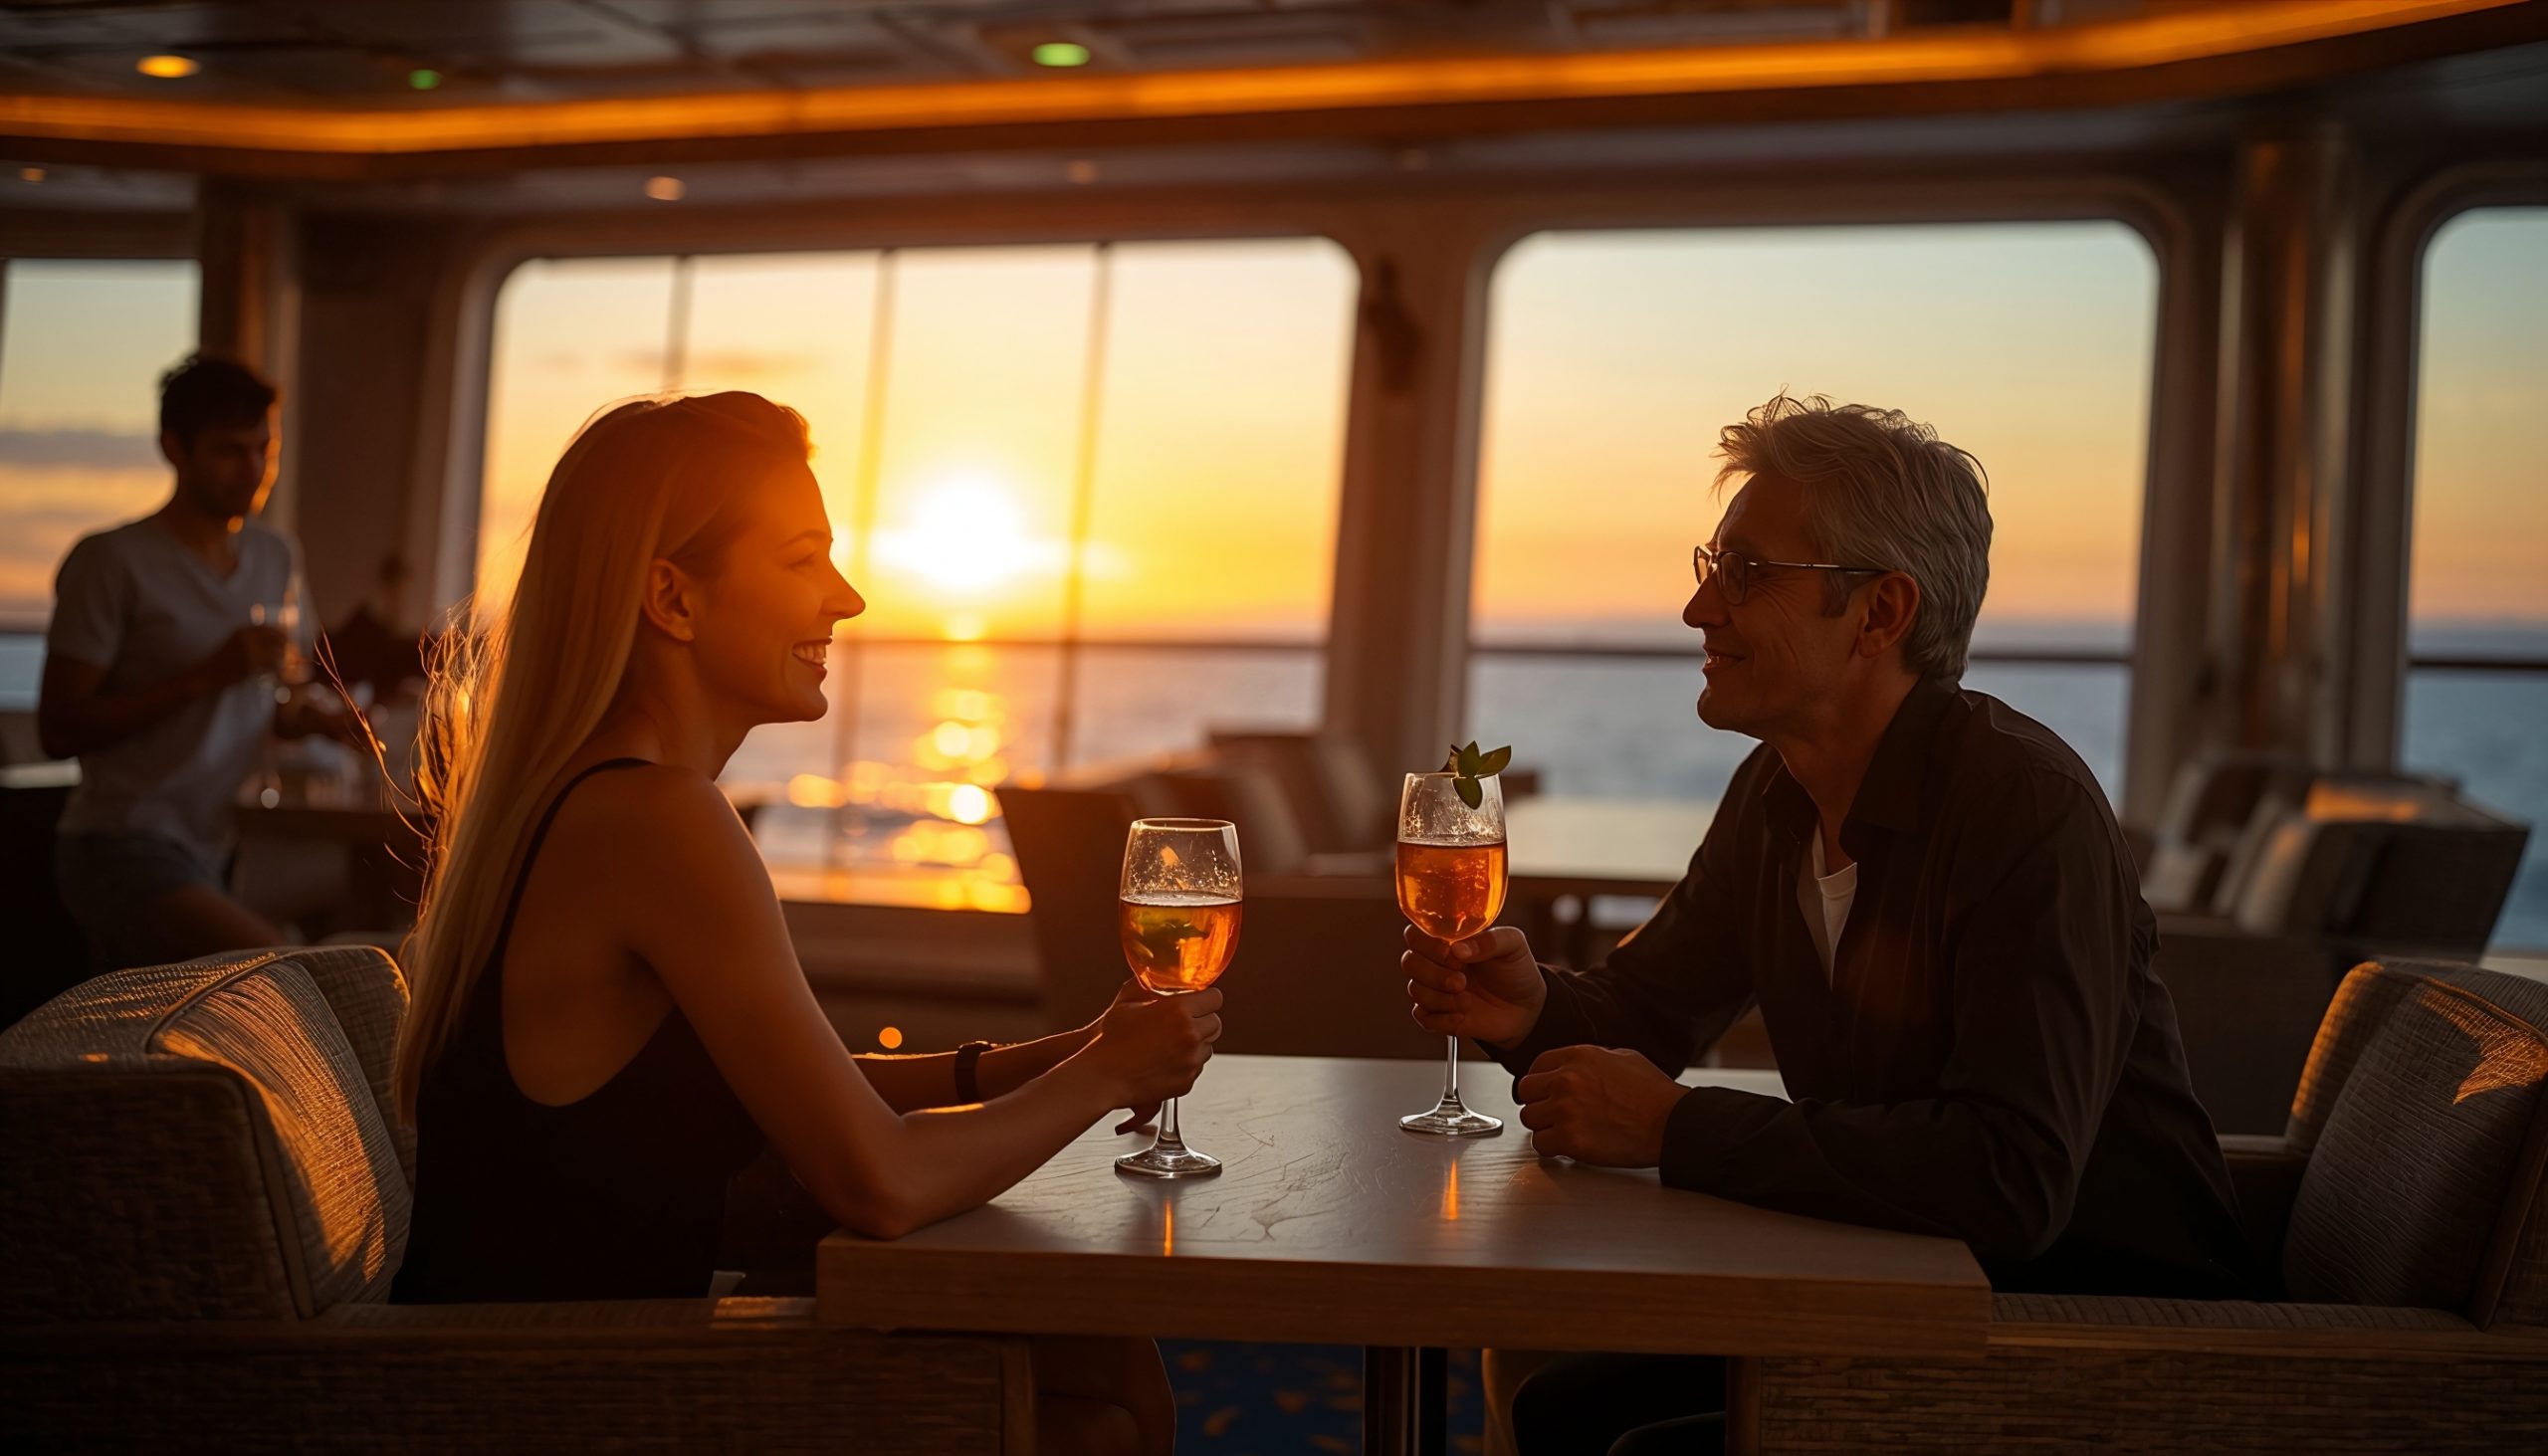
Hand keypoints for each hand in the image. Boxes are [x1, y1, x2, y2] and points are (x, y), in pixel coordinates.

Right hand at [204, 625, 288, 687]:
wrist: (208, 673)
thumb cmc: (224, 659)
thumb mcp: (236, 642)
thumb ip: (252, 638)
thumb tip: (276, 638)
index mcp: (242, 630)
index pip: (269, 628)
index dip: (281, 633)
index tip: (288, 639)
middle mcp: (246, 638)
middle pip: (276, 639)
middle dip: (286, 646)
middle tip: (291, 653)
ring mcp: (249, 651)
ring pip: (277, 653)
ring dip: (283, 658)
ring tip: (283, 663)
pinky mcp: (250, 665)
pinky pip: (271, 666)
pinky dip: (277, 669)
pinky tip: (276, 672)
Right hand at [1086, 978, 1221, 1117]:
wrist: (1102, 1076)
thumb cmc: (1109, 1040)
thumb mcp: (1126, 1002)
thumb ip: (1147, 986)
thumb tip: (1154, 975)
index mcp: (1179, 1010)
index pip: (1214, 998)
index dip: (1205, 999)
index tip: (1198, 1002)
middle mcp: (1190, 1035)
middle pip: (1216, 1023)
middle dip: (1202, 1021)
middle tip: (1182, 1023)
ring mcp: (1191, 1060)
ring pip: (1208, 1046)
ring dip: (1196, 1043)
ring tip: (1169, 1044)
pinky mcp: (1188, 1081)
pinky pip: (1197, 1067)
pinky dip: (1187, 1064)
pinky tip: (1164, 1061)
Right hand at [1402, 924, 1545, 1046]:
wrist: (1527, 1007)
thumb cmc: (1516, 970)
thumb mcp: (1512, 945)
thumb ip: (1488, 940)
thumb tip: (1458, 949)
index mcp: (1449, 941)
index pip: (1416, 935)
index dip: (1427, 944)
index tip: (1450, 953)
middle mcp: (1437, 964)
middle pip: (1409, 962)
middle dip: (1433, 973)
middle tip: (1461, 981)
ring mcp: (1436, 990)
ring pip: (1415, 990)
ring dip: (1440, 997)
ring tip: (1468, 1000)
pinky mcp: (1438, 1016)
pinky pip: (1422, 1016)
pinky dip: (1441, 1018)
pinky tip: (1463, 1015)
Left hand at [1513, 1045, 1686, 1167]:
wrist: (1670, 1123)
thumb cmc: (1654, 1093)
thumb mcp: (1623, 1057)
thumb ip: (1590, 1059)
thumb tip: (1574, 1066)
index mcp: (1578, 1057)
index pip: (1536, 1066)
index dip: (1541, 1082)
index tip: (1547, 1092)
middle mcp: (1566, 1080)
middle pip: (1526, 1092)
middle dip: (1539, 1103)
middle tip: (1553, 1113)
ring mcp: (1566, 1110)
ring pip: (1530, 1119)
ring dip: (1544, 1126)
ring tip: (1563, 1130)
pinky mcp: (1570, 1140)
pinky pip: (1540, 1144)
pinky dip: (1551, 1148)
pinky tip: (1566, 1146)